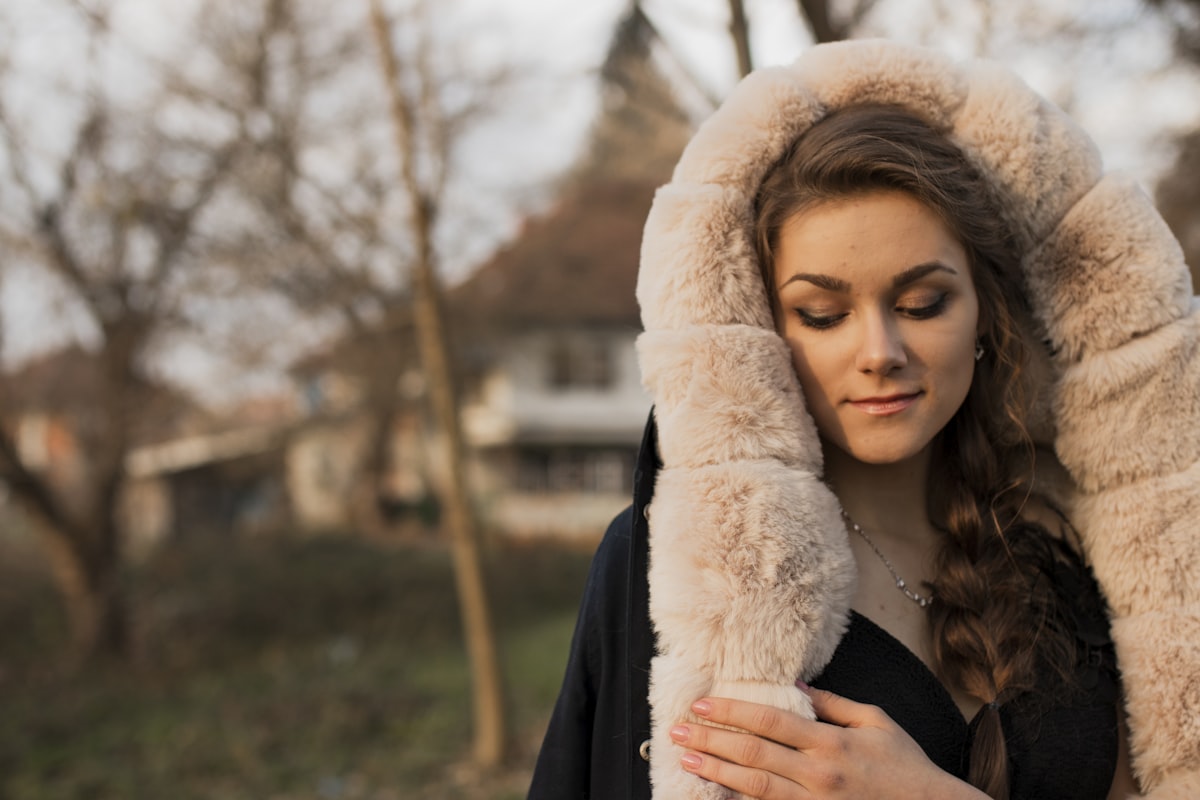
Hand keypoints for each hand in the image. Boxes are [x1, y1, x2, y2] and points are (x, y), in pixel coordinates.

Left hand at [670, 686, 988, 798]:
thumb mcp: (875, 722)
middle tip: (677, 729)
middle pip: (754, 753)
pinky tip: (717, 794)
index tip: (702, 703)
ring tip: (687, 757)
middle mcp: (818, 775)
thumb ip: (833, 704)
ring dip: (717, 771)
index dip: (732, 711)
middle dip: (711, 739)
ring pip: (755, 787)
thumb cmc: (906, 766)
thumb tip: (797, 686)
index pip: (770, 721)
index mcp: (831, 743)